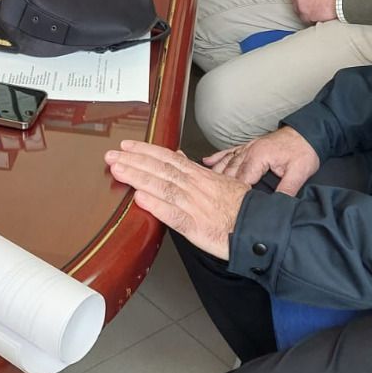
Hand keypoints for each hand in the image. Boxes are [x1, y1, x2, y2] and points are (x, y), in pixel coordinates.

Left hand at [103, 140, 246, 259]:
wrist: (260, 227)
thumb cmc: (241, 207)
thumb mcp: (219, 180)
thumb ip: (194, 169)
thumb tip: (176, 155)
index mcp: (199, 176)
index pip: (168, 158)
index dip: (145, 151)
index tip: (126, 145)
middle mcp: (195, 187)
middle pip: (160, 169)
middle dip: (134, 161)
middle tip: (111, 155)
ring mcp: (195, 206)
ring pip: (163, 187)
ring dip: (139, 177)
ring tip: (118, 170)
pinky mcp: (197, 227)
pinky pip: (174, 215)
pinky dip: (157, 206)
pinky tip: (140, 200)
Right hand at [202, 125, 319, 195]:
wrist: (309, 132)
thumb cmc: (304, 150)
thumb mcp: (299, 172)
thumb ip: (286, 190)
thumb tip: (276, 206)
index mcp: (258, 157)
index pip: (240, 180)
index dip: (232, 195)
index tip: (224, 206)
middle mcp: (249, 151)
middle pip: (228, 172)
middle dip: (218, 186)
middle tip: (206, 200)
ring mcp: (248, 148)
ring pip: (225, 162)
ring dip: (214, 173)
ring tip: (200, 185)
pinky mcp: (250, 146)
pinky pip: (229, 151)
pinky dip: (217, 157)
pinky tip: (206, 161)